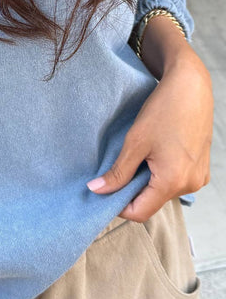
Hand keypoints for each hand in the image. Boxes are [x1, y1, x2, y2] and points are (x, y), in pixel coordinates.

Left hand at [87, 47, 212, 221]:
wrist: (191, 86)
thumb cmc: (164, 110)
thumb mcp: (135, 142)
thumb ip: (117, 172)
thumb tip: (96, 190)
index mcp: (172, 181)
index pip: (140, 212)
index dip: (118, 206)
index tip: (104, 191)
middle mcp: (190, 184)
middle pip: (152, 202)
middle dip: (132, 191)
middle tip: (117, 170)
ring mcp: (198, 176)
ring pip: (164, 191)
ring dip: (147, 181)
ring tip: (137, 157)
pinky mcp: (201, 167)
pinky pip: (176, 180)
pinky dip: (161, 173)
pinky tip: (153, 153)